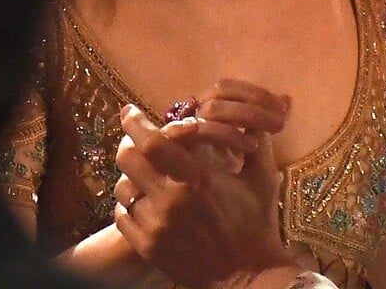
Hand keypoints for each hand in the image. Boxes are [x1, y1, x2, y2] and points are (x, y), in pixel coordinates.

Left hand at [112, 81, 292, 285]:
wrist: (248, 274)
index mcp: (198, 179)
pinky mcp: (148, 247)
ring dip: (130, 175)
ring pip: (122, 188)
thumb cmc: (257, 222)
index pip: (152, 142)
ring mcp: (156, 227)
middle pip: (128, 160)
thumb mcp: (262, 178)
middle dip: (128, 144)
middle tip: (136, 140)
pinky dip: (129, 203)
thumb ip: (256, 142)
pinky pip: (122, 216)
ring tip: (144, 173)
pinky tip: (145, 201)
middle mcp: (171, 201)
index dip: (136, 123)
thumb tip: (253, 116)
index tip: (130, 112)